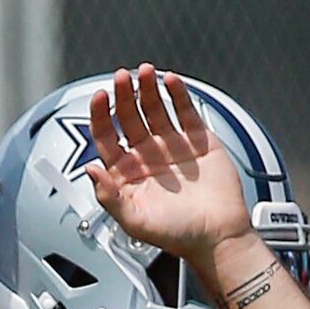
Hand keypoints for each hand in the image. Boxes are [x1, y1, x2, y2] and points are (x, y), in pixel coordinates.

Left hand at [84, 67, 254, 267]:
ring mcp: (172, 145)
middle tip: (122, 77)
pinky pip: (184, 111)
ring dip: (148, 88)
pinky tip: (170, 81)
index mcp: (127, 173)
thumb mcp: (135, 222)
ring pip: (154, 108)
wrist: (219, 236)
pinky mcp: (197, 140)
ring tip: (146, 71)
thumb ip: (108, 198)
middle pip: (128, 116)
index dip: (100, 115)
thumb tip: (90, 170)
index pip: (106, 135)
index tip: (100, 97)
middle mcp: (147, 155)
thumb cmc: (178, 235)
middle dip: (124, 94)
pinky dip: (178, 94)